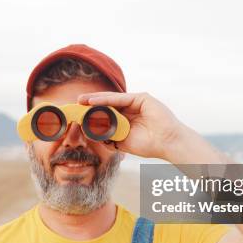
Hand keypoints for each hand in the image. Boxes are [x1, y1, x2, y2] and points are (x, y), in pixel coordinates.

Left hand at [78, 91, 230, 163]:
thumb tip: (91, 133)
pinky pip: (121, 98)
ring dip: (95, 100)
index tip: (77, 116)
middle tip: (75, 106)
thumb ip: (109, 136)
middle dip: (90, 105)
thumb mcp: (122, 141)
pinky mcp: (142, 98)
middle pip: (107, 104)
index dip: (91, 114)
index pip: (106, 113)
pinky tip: (94, 101)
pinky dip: (106, 99)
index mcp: (126, 118)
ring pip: (112, 99)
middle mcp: (131, 108)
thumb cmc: (149, 145)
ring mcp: (136, 102)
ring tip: (81, 101)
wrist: (167, 144)